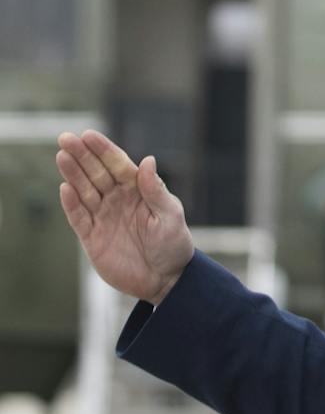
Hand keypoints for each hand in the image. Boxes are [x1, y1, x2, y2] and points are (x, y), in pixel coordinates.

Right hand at [56, 131, 192, 304]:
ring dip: (73, 175)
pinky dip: (71, 204)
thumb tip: (148, 160)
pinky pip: (79, 218)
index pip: (118, 164)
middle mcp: (118, 199)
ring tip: (61, 156)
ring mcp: (104, 217)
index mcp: (138, 189)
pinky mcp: (92, 237)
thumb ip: (155, 190)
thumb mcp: (170, 215)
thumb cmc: (173, 244)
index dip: (103, 149)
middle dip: (82, 155)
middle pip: (96, 173)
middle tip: (65, 138)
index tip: (88, 134)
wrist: (165, 278)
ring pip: (84, 191)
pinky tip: (64, 189)